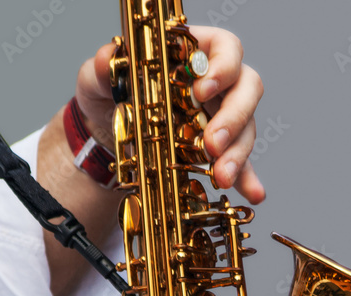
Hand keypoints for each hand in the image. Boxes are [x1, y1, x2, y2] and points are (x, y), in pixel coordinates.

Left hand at [75, 26, 265, 203]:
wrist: (108, 130)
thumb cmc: (110, 93)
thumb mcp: (98, 78)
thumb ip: (101, 68)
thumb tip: (106, 59)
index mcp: (194, 52)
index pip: (226, 48)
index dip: (222, 67)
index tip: (202, 92)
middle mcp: (216, 81)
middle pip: (246, 88)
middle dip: (234, 118)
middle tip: (213, 144)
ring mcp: (221, 114)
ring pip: (245, 127)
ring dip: (237, 153)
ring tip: (222, 177)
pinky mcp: (219, 147)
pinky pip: (240, 161)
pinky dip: (246, 177)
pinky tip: (252, 193)